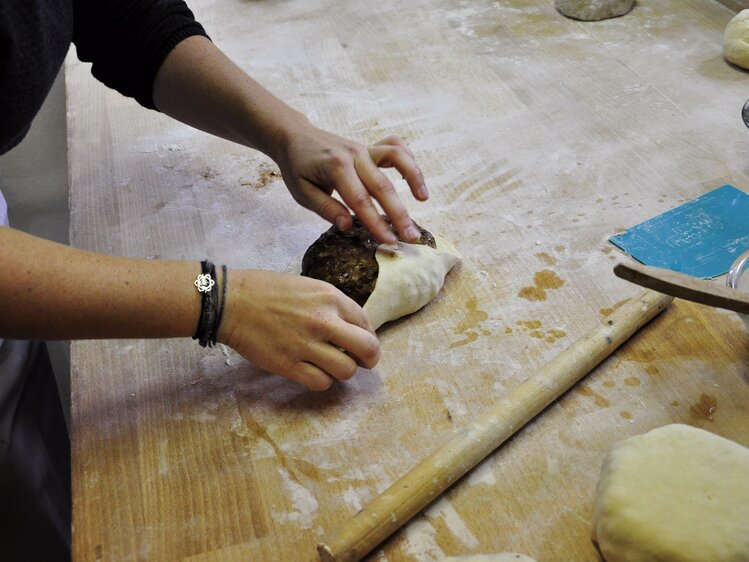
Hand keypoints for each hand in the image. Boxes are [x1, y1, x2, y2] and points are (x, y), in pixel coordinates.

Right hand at [218, 269, 379, 389]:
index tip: (363, 343)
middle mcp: (323, 320)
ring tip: (331, 365)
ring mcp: (306, 344)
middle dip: (370, 359)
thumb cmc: (266, 290)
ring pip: (346, 371)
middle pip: (367, 349)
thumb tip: (352, 327)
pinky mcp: (289, 365)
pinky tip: (313, 372)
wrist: (231, 302)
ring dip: (343, 371)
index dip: (369, 336)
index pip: (366, 323)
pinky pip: (321, 383)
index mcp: (330, 297)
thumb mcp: (307, 286)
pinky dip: (322, 381)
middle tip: (363, 362)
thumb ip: (331, 305)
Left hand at [273, 124, 428, 243]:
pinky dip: (408, 159)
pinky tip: (415, 178)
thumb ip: (326, 208)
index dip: (377, 223)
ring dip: (413, 178)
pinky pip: (395, 147)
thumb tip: (348, 226)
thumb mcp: (302, 192)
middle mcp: (354, 155)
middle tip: (411, 236)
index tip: (390, 241)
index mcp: (336, 167)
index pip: (361, 201)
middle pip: (383, 186)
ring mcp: (364, 149)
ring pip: (396, 160)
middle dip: (399, 214)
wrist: (294, 136)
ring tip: (423, 199)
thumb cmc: (297, 167)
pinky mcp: (369, 147)